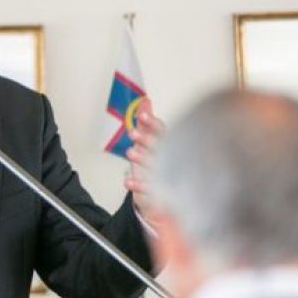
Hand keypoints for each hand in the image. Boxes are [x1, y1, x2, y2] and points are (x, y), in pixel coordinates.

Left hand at [123, 98, 164, 223]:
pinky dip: (138, 185)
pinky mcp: (160, 194)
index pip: (163, 132)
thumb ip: (148, 124)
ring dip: (143, 159)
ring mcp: (166, 177)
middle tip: (133, 133)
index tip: (142, 115)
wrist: (167, 195)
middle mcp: (170, 160)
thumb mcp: (151, 142)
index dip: (152, 123)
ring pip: (156, 167)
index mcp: (169, 146)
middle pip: (160, 148)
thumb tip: (144, 102)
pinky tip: (127, 181)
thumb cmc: (158, 165)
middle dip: (147, 139)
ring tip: (131, 153)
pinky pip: (150, 190)